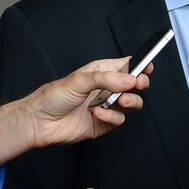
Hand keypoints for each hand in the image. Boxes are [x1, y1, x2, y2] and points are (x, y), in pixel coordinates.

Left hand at [0, 57, 151, 165]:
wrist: (39, 122)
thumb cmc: (53, 96)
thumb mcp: (79, 80)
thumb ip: (106, 79)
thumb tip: (130, 79)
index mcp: (101, 72)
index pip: (126, 65)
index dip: (139, 65)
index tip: (148, 66)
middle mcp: (106, 89)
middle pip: (134, 85)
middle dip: (139, 85)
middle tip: (136, 85)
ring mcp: (106, 106)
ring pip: (131, 104)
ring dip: (130, 102)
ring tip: (120, 101)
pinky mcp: (104, 124)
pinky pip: (119, 120)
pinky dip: (112, 118)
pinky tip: (98, 114)